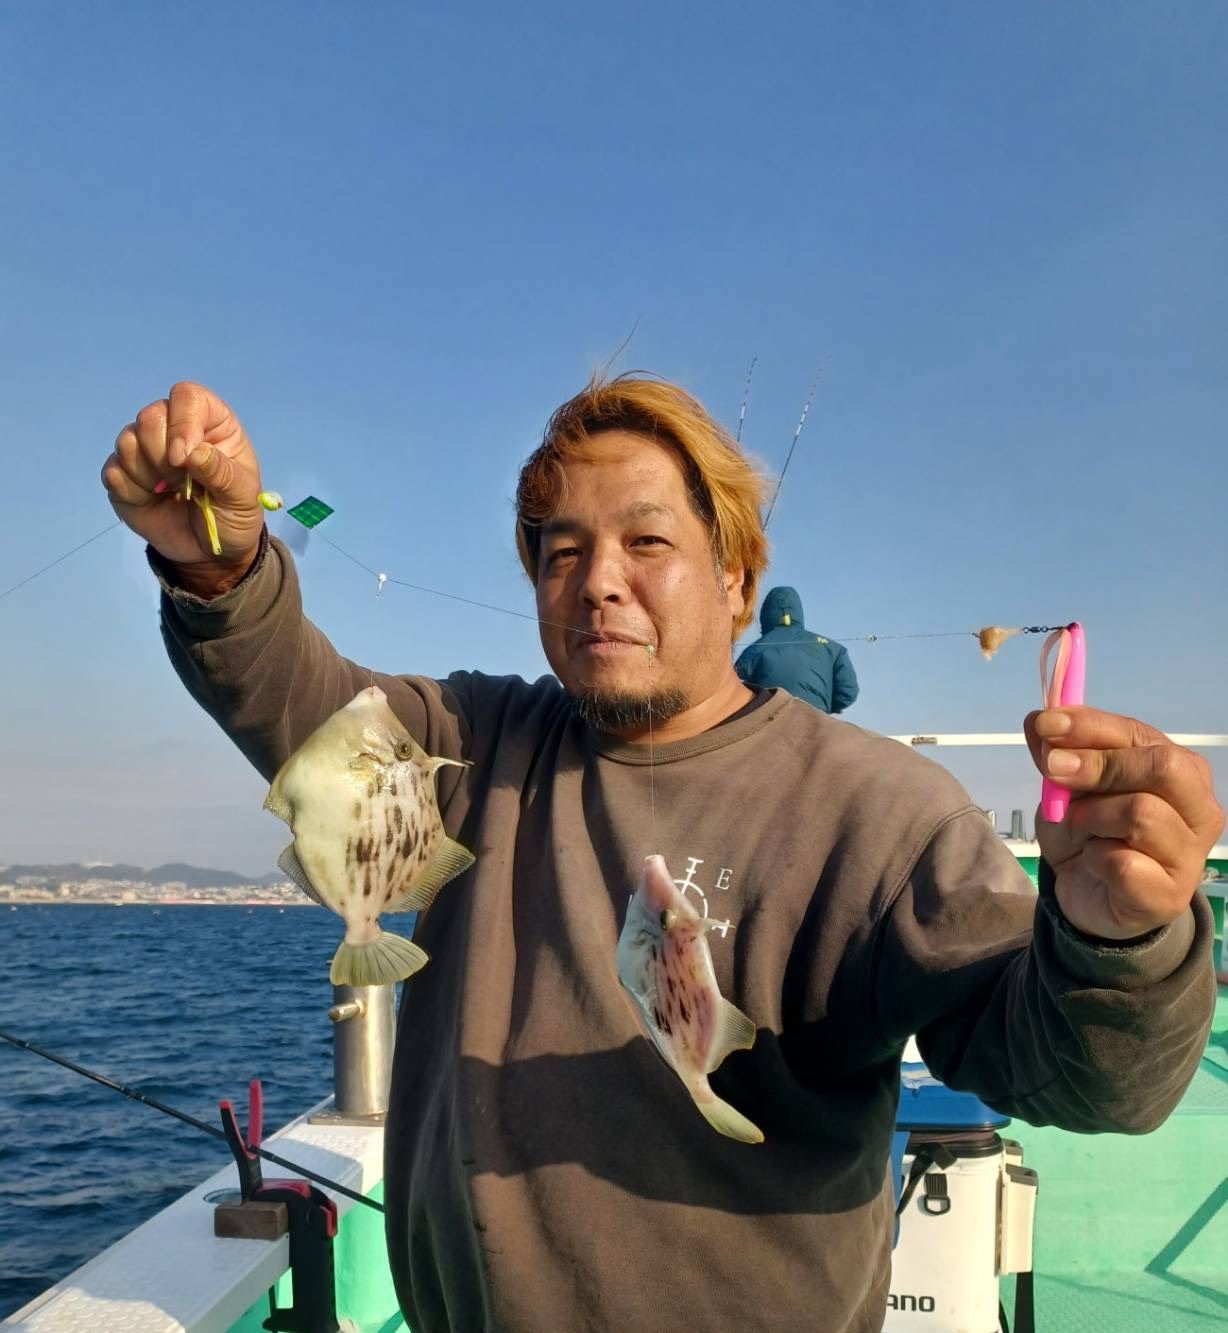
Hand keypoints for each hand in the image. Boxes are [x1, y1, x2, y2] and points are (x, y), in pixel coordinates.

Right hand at [102, 382, 264, 593]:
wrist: (211, 551)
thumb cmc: (234, 515)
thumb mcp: (242, 497)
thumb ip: (221, 472)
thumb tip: (192, 452)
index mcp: (211, 423)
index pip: (187, 396)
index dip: (181, 423)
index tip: (183, 459)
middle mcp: (175, 428)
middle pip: (150, 416)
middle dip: (162, 456)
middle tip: (182, 484)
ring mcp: (146, 449)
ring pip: (126, 441)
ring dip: (148, 474)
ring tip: (170, 492)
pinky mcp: (124, 474)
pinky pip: (113, 470)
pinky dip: (131, 491)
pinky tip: (151, 500)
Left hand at [1026, 707, 1224, 940]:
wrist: (1088, 894)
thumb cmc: (1090, 832)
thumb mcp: (1067, 787)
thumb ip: (1058, 753)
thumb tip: (1038, 719)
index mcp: (1180, 770)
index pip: (1140, 735)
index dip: (1090, 726)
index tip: (1046, 724)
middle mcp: (1198, 809)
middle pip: (1160, 767)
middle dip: (1097, 765)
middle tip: (1053, 772)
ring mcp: (1190, 855)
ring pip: (1140, 813)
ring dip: (1091, 817)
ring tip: (1081, 830)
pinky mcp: (1169, 895)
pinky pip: (1123, 863)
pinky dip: (1094, 858)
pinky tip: (1094, 862)